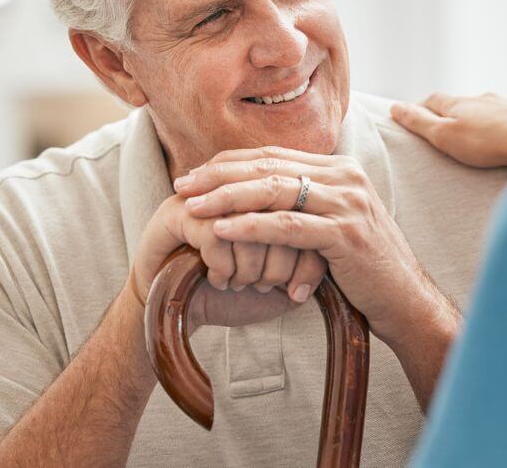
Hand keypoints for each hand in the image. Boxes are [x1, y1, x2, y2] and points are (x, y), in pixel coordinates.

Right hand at [130, 194, 326, 328]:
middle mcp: (238, 191)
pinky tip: (222, 283)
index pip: (304, 213)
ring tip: (244, 285)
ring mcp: (207, 198)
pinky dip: (224, 266)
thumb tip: (332, 252)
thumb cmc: (234, 298)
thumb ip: (309, 264)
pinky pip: (215, 235)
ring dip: (250, 265)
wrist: (175, 315)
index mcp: (268, 200)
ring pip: (249, 223)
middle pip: (280, 213)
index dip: (305, 254)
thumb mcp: (281, 284)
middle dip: (280, 260)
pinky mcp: (176, 214)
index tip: (300, 288)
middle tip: (270, 287)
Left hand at [174, 146, 454, 342]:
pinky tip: (222, 230)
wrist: (404, 299)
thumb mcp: (334, 226)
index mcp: (341, 169)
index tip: (195, 175)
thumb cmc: (364, 267)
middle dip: (220, 175)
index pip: (274, 156)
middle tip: (182, 185)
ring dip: (227, 197)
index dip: (230, 163)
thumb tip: (257, 198)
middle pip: (269, 166)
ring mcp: (348, 203)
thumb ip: (306, 206)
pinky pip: (288, 225)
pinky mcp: (345, 234)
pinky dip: (250, 226)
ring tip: (193, 207)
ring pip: (275, 191)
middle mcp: (346, 177)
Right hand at [390, 92, 506, 167]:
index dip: (422, 107)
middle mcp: (484, 99)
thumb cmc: (486, 143)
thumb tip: (394, 107)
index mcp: (460, 104)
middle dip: (453, 112)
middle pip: (463, 103)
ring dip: (481, 117)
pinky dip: (506, 125)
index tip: (415, 115)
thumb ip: (419, 122)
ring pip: (489, 108)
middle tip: (446, 127)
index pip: (434, 100)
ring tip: (478, 133)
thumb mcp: (444, 135)